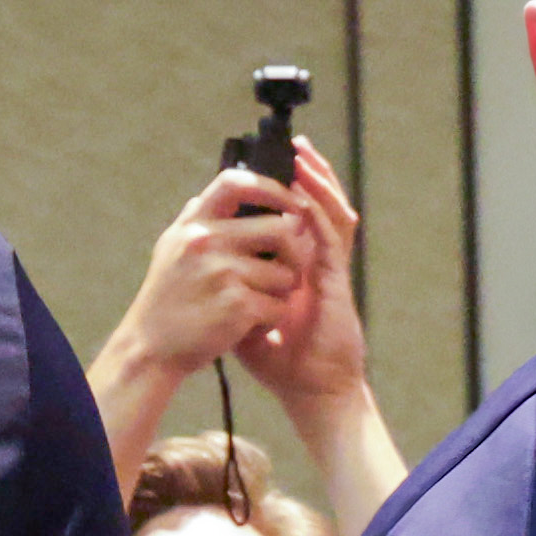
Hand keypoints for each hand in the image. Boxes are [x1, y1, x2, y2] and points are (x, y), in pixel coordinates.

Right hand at [103, 164, 323, 391]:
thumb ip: (195, 220)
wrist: (152, 345)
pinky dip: (273, 319)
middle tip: (287, 272)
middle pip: (281, 230)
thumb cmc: (169, 298)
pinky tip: (253, 325)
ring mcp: (222, 272)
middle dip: (294, 254)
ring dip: (283, 292)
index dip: (272, 187)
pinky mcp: (237, 305)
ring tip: (260, 302)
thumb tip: (211, 192)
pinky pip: (279, 306)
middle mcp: (206, 240)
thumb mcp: (172, 248)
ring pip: (286, 273)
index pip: (236, 184)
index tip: (295, 202)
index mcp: (194, 222)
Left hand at [230, 140, 372, 415]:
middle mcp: (317, 265)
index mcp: (297, 270)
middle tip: (295, 146)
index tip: (267, 166)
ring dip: (319, 183)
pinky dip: (320, 213)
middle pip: (319, 209)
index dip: (288, 191)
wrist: (308, 389)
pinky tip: (307, 192)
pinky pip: (332, 238)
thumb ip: (229, 288)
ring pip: (331, 215)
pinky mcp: (336, 282)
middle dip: (309, 176)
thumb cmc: (280, 361)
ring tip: (305, 156)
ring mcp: (330, 272)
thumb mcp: (242, 315)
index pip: (296, 220)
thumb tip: (199, 266)